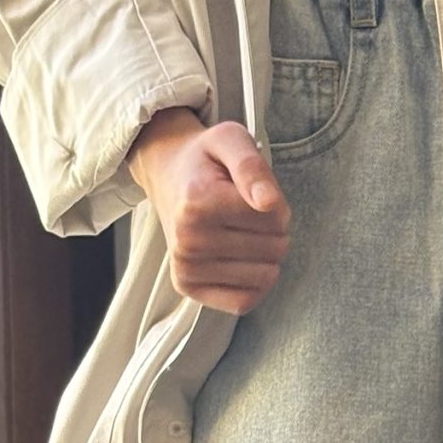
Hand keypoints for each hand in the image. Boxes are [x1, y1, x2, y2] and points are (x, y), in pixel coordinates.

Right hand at [131, 110, 291, 315]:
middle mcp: (187, 239)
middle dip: (272, 230)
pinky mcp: (188, 286)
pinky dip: (254, 283)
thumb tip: (270, 204)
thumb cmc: (206, 159)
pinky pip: (245, 301)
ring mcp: (185, 267)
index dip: (276, 204)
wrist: (167, 173)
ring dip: (265, 255)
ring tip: (240, 231)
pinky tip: (241, 261)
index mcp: (198, 203)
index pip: (275, 218)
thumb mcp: (231, 140)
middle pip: (274, 249)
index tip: (253, 192)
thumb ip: (253, 167)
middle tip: (246, 212)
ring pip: (265, 276)